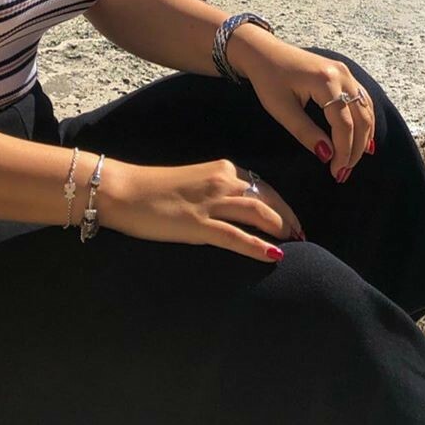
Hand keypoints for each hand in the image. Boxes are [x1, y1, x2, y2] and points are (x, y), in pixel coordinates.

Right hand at [100, 158, 303, 262]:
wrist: (123, 190)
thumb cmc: (153, 188)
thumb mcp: (192, 183)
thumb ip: (215, 191)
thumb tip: (234, 208)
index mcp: (221, 169)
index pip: (262, 185)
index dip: (281, 204)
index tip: (291, 220)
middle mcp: (221, 180)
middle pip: (267, 198)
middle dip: (287, 218)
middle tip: (300, 235)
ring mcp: (211, 202)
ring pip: (258, 212)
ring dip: (280, 228)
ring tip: (294, 244)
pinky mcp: (199, 224)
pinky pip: (237, 236)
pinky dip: (258, 246)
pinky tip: (274, 255)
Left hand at [228, 35, 375, 184]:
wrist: (263, 51)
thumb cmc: (268, 79)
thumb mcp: (281, 109)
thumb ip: (305, 132)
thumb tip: (327, 155)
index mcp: (325, 81)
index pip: (344, 124)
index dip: (343, 151)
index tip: (336, 172)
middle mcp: (342, 74)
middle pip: (361, 118)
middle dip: (355, 149)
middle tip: (344, 173)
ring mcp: (345, 71)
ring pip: (365, 109)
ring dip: (363, 137)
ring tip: (351, 161)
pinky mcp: (344, 72)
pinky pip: (362, 99)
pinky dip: (365, 120)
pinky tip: (363, 138)